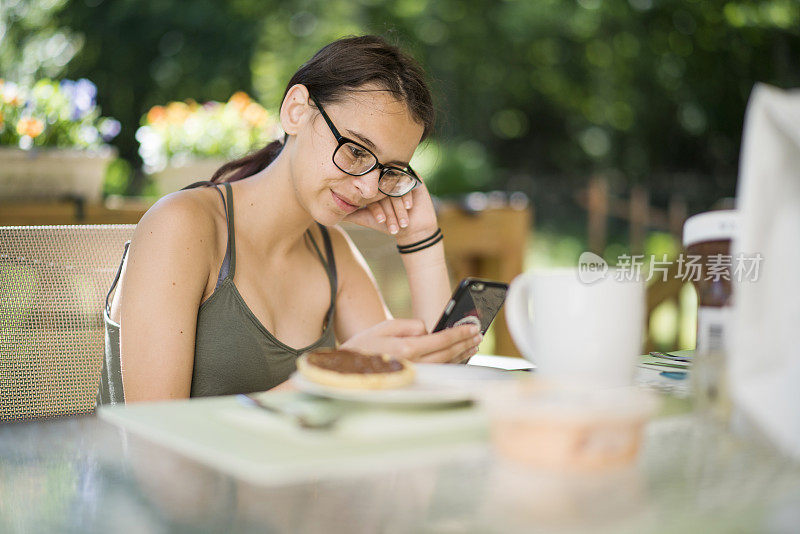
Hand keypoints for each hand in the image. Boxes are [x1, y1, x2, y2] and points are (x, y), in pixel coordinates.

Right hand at [340, 318, 482, 363]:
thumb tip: (427, 330)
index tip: (473, 328)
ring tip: (473, 346)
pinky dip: (451, 364)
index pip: (440, 340)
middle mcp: (413, 364)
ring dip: (462, 355)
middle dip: (465, 343)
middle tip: (478, 335)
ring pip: (445, 365)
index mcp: (407, 349)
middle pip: (447, 353)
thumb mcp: (384, 326)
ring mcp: (414, 376)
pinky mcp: (413, 381)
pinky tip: (459, 358)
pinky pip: (438, 372)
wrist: (348, 369)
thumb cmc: (365, 345)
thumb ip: (409, 325)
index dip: (459, 333)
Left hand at [343, 181, 437, 243]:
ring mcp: (401, 177)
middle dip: (389, 209)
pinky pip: (409, 182)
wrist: (411, 228)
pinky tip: (408, 206)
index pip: (371, 192)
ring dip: (399, 205)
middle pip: (384, 190)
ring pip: (396, 188)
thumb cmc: (388, 224)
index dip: (376, 208)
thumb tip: (330, 213)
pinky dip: (407, 195)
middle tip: (389, 222)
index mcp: (374, 186)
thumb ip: (350, 214)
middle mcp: (386, 179)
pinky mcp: (414, 178)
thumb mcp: (367, 219)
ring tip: (401, 220)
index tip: (381, 221)